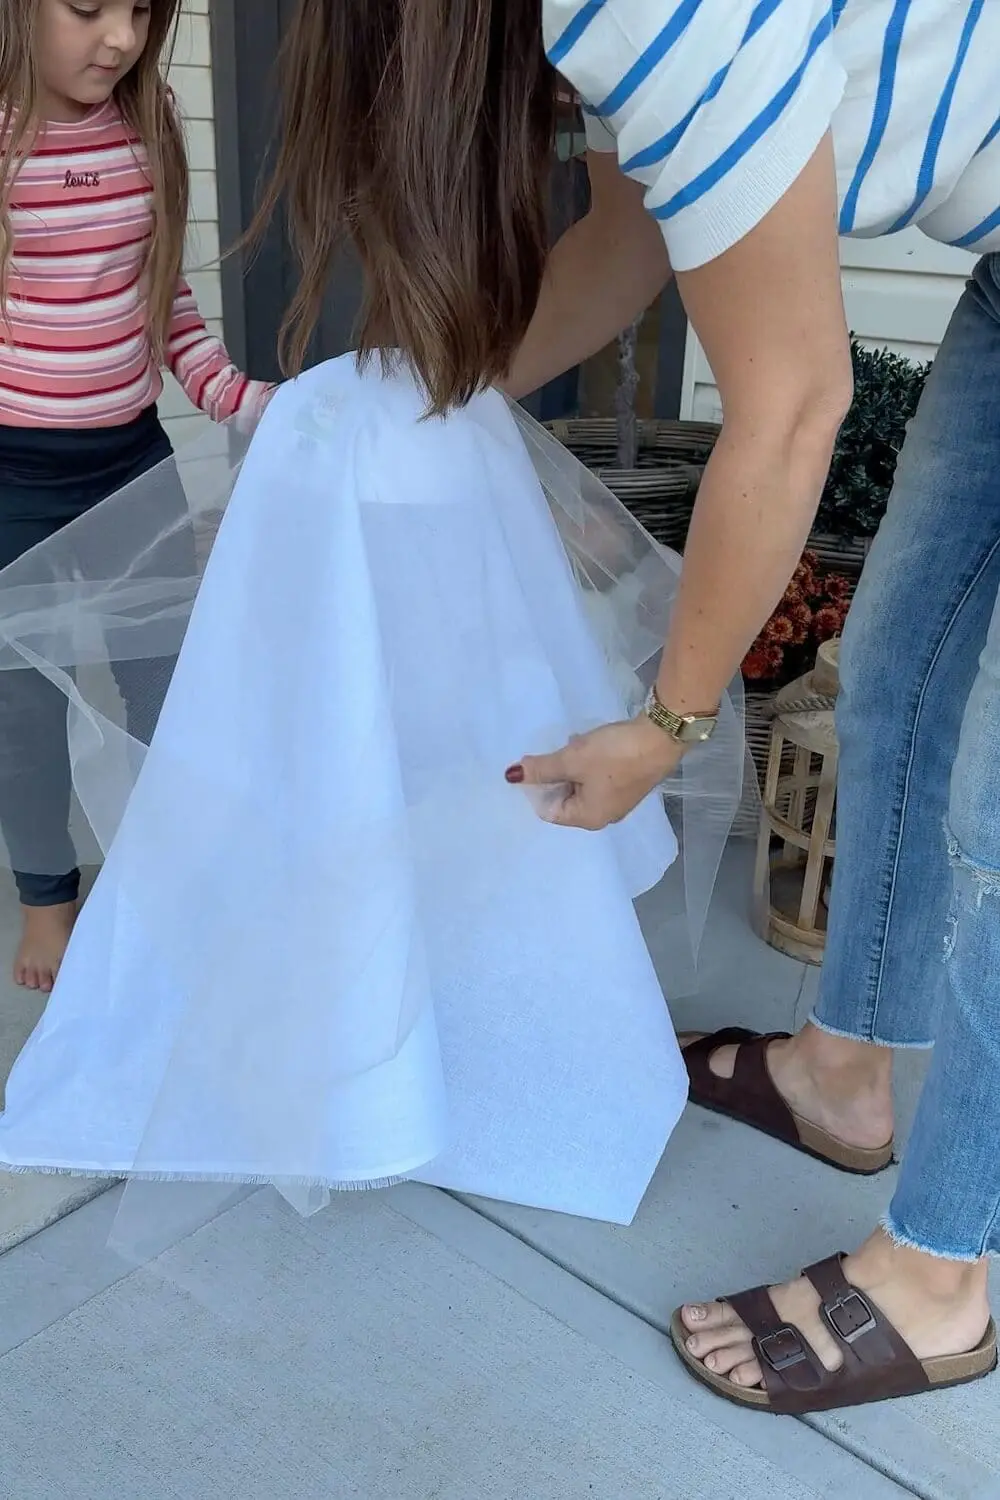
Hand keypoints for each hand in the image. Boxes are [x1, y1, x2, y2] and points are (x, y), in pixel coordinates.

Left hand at [505, 716, 683, 830]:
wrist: (661, 738)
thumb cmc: (614, 754)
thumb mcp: (572, 759)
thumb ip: (541, 769)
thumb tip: (512, 776)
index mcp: (588, 818)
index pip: (548, 810)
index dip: (536, 787)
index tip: (535, 763)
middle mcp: (603, 816)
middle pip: (564, 799)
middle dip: (555, 775)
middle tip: (555, 751)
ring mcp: (617, 800)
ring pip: (580, 785)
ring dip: (572, 766)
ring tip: (574, 744)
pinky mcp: (628, 783)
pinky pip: (597, 777)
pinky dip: (588, 763)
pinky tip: (590, 744)